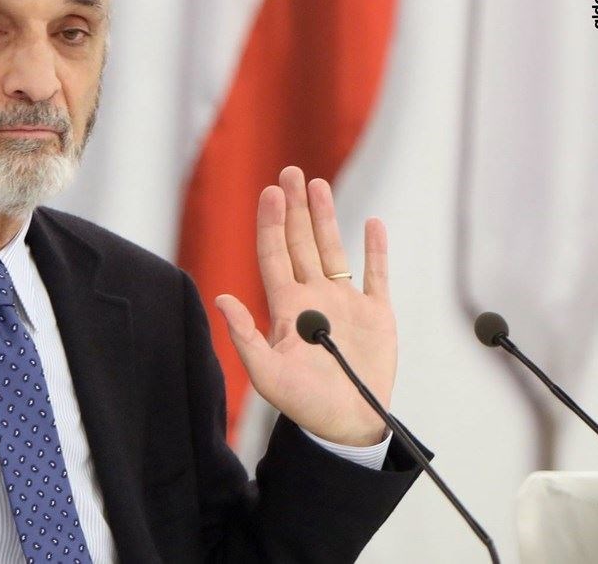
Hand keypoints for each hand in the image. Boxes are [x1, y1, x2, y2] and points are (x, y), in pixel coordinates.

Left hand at [215, 166, 395, 446]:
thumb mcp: (267, 374)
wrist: (346, 424)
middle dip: (295, 208)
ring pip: (333, 250)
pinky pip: (376, 275)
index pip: (275, 255)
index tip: (269, 193)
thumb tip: (221, 299)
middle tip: (290, 172)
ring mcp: (344, 303)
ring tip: (317, 186)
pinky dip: (376, 250)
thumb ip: (245, 336)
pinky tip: (373, 224)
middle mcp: (313, 298)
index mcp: (286, 307)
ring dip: (326, 218)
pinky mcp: (376, 314)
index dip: (271, 224)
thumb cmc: (303, 403)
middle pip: (301, 243)